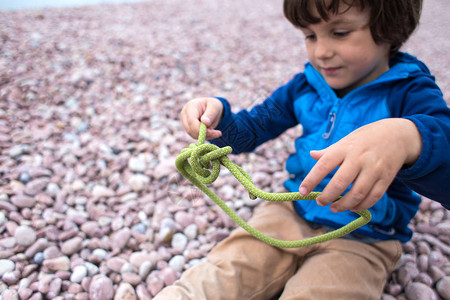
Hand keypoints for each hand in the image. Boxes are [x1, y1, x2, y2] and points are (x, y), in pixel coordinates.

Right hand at [180, 97, 223, 139]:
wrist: (211, 108)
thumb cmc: (213, 106)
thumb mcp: (215, 107)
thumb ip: (210, 114)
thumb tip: (205, 123)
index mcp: (190, 107)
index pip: (191, 121)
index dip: (200, 129)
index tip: (212, 132)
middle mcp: (185, 115)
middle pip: (190, 129)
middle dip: (204, 134)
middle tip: (218, 133)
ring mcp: (185, 122)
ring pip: (193, 135)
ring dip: (206, 136)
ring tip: (216, 132)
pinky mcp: (188, 128)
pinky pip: (195, 136)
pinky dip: (205, 137)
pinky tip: (212, 133)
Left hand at [299, 118, 421, 211]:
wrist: (398, 135)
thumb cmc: (365, 139)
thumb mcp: (346, 140)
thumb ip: (329, 151)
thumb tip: (312, 155)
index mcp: (344, 148)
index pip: (323, 165)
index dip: (311, 180)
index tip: (302, 192)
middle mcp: (359, 158)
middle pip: (340, 182)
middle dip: (327, 196)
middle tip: (320, 202)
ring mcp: (374, 169)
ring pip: (357, 193)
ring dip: (343, 205)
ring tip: (334, 208)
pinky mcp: (386, 178)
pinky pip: (373, 197)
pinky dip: (361, 206)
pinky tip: (352, 207)